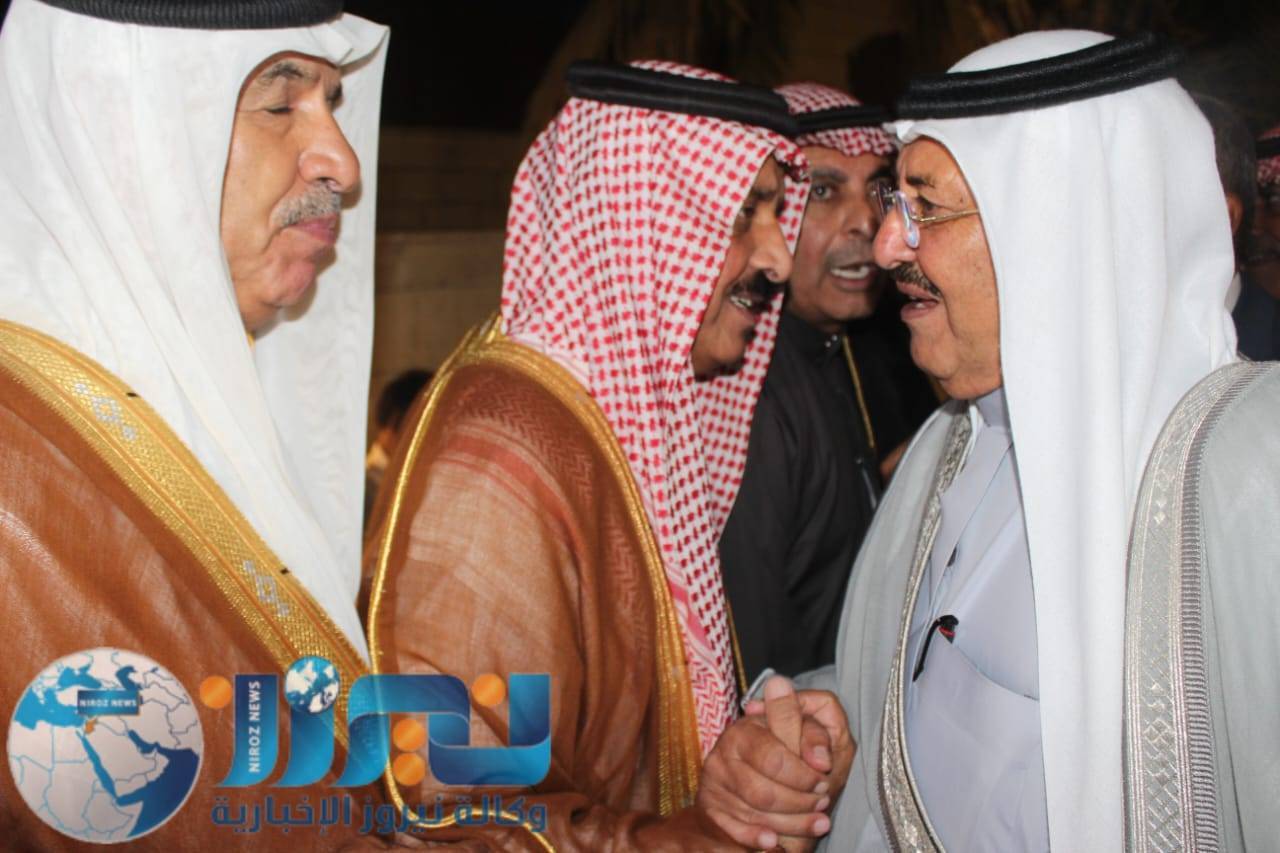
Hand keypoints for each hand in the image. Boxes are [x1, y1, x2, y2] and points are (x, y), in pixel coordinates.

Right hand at [697, 678, 846, 849]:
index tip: (824, 777)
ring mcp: (715, 784)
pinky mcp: (710, 810)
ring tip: (818, 822)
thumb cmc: (778, 755)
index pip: (775, 757)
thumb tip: (819, 753)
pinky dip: (757, 837)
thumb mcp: (799, 735)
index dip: (804, 774)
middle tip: (822, 800)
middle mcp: (723, 755)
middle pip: (765, 790)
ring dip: (793, 822)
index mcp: (744, 730)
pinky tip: (775, 842)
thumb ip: (812, 732)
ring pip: (756, 812)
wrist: (740, 783)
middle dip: (801, 800)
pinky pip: (734, 830)